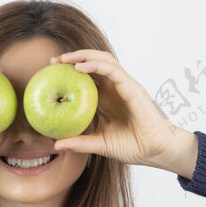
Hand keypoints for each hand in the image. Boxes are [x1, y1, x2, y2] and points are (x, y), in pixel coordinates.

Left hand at [49, 50, 186, 167]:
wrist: (155, 151)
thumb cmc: (132, 146)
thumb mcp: (99, 144)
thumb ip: (80, 143)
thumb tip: (57, 144)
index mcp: (106, 99)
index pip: (87, 77)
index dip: (69, 71)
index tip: (50, 71)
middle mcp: (114, 88)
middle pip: (93, 63)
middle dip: (73, 57)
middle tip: (53, 61)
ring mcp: (124, 86)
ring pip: (103, 60)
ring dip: (83, 55)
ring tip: (65, 59)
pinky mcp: (132, 87)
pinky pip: (112, 70)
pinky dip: (96, 65)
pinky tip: (80, 67)